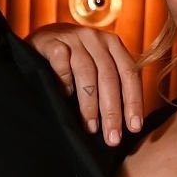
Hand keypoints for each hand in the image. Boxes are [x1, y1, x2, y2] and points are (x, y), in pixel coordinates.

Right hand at [26, 24, 143, 145]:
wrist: (43, 39)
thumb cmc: (75, 61)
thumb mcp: (98, 66)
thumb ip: (113, 84)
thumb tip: (126, 123)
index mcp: (113, 44)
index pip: (129, 74)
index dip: (133, 101)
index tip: (134, 127)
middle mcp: (96, 38)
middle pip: (109, 77)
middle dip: (112, 111)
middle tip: (112, 138)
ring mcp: (73, 38)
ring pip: (86, 72)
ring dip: (89, 104)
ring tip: (91, 128)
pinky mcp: (51, 41)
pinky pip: (61, 61)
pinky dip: (64, 80)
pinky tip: (65, 96)